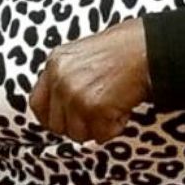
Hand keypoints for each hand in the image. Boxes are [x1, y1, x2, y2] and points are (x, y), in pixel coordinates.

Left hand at [30, 18, 150, 143]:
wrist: (147, 48)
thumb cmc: (123, 51)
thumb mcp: (82, 56)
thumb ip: (66, 78)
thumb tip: (63, 110)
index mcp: (55, 64)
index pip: (37, 104)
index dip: (52, 118)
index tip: (65, 122)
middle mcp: (60, 79)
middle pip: (56, 124)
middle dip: (77, 126)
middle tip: (96, 117)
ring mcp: (75, 94)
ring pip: (77, 134)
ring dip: (97, 128)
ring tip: (113, 108)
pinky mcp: (94, 108)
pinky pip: (100, 135)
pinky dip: (114, 128)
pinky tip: (122, 110)